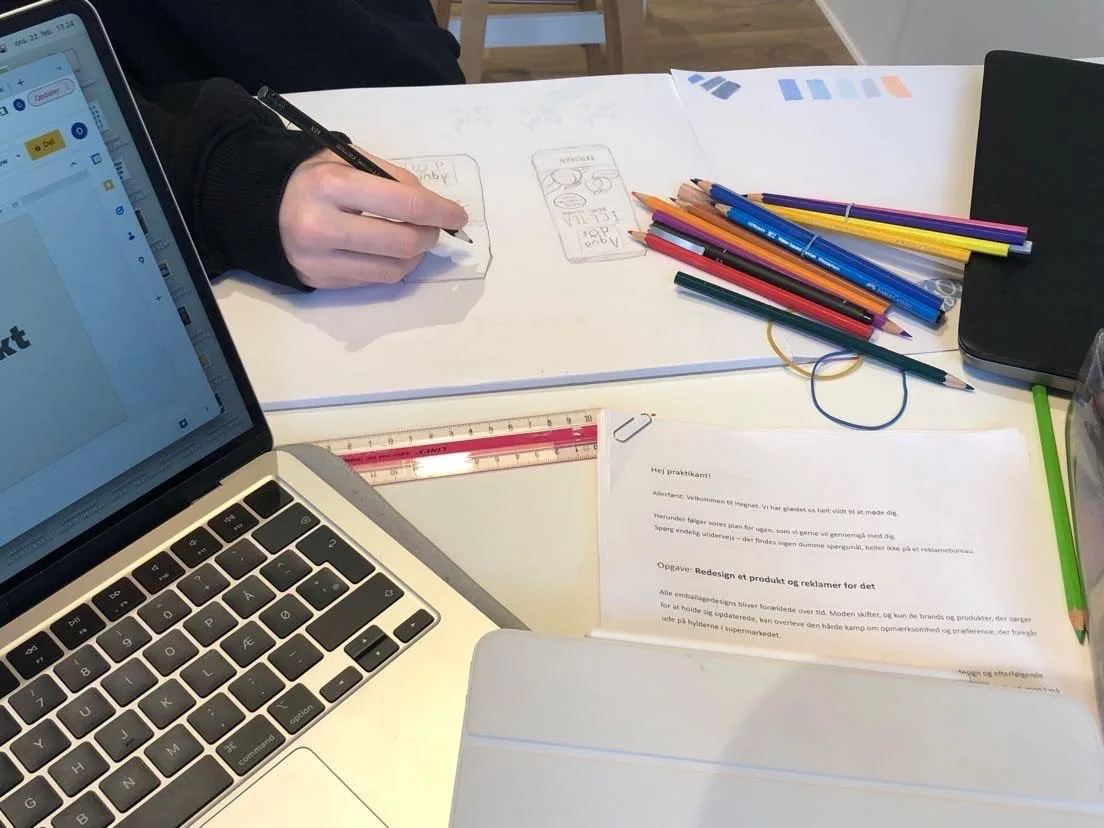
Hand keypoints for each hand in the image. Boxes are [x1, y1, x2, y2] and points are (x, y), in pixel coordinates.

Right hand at [278, 148, 467, 288]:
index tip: (457, 215)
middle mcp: (323, 227)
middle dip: (429, 235)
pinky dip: (392, 266)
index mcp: (332, 186)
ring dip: (415, 256)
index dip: (440, 211)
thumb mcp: (346, 159)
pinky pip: (374, 280)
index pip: (405, 203)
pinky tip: (389, 251)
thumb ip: (392, 178)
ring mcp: (320, 260)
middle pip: (403, 242)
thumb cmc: (312, 178)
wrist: (262, 207)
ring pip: (393, 270)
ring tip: (414, 239)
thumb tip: (433, 206)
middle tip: (433, 228)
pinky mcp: (321, 282)